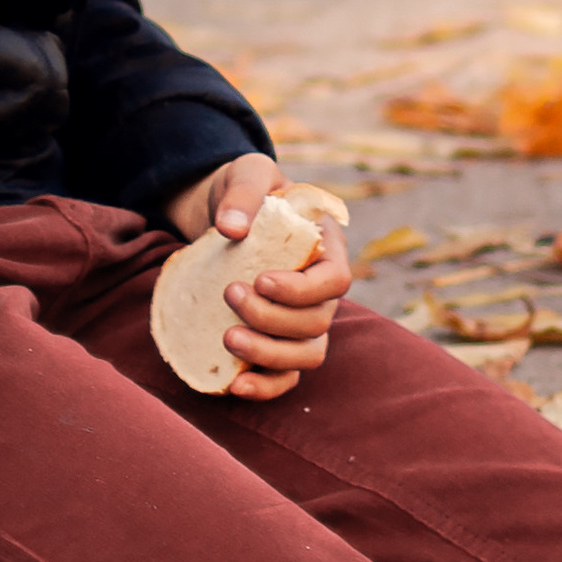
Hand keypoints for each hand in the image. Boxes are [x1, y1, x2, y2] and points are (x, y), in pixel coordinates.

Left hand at [161, 154, 351, 401]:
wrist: (225, 214)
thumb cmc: (245, 191)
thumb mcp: (246, 174)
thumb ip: (244, 193)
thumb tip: (231, 228)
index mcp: (327, 251)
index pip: (335, 281)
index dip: (302, 290)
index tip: (260, 280)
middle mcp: (321, 292)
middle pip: (317, 323)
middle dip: (273, 318)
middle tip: (229, 294)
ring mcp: (301, 322)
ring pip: (307, 355)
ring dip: (269, 355)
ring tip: (227, 339)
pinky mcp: (277, 342)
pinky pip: (285, 376)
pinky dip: (265, 387)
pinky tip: (233, 384)